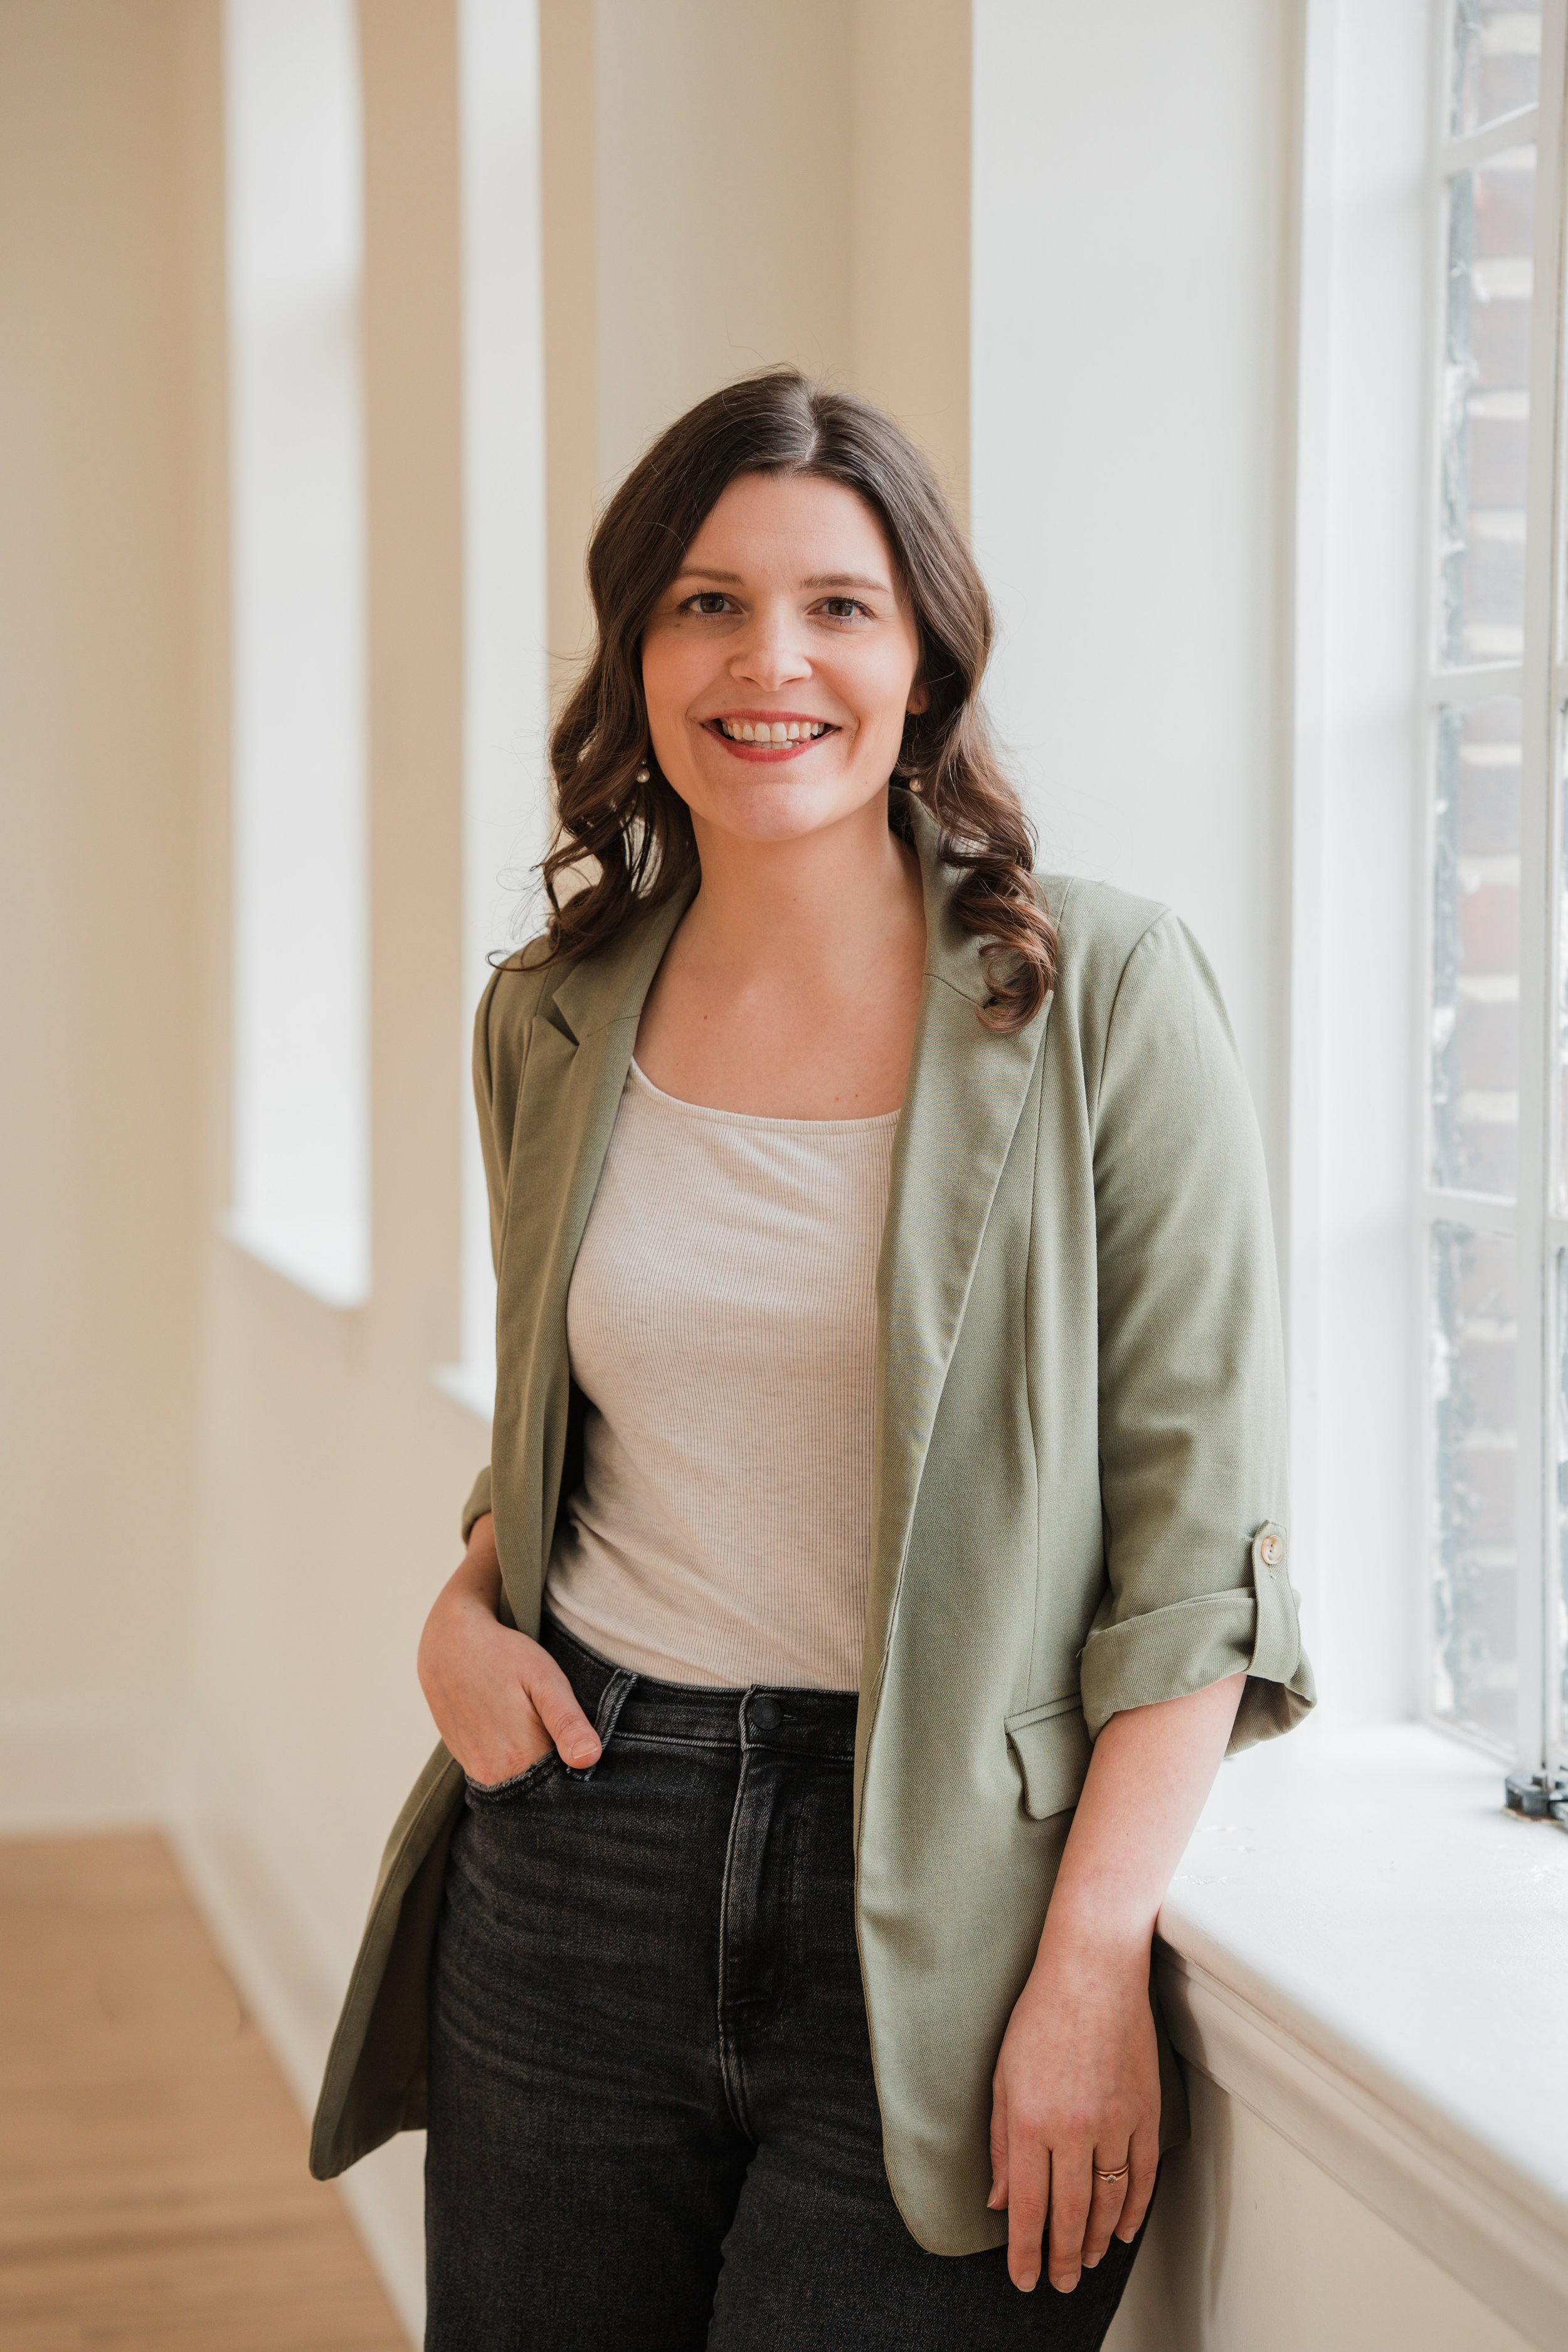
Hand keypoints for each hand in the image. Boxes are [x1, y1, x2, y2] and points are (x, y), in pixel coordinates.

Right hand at [415, 1513, 600, 1784]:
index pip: (564, 1790)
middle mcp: (493, 1774)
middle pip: (542, 1790)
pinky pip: (502, 1773)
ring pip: (521, 1783)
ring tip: (547, 1729)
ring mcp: (475, 1769)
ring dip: (540, 1767)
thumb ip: (567, 1722)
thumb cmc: (503, 1655)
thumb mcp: (544, 1679)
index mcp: (518, 1759)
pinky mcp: (466, 1760)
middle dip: (562, 1773)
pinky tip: (525, 1732)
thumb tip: (589, 1759)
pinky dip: (518, 1761)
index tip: (589, 1750)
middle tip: (573, 1735)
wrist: (448, 1641)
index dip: (582, 1776)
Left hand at [988, 1922, 1159, 2294]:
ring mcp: (1114, 2123)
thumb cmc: (1041, 2015)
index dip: (1024, 2250)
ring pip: (1107, 2203)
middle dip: (1061, 2257)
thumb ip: (1000, 2142)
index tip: (1023, 2278)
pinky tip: (1121, 2230)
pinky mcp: (1145, 2113)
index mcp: (1030, 2121)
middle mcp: (1073, 2130)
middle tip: (1060, 2284)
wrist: (1093, 1972)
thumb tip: (998, 2198)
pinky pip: (1142, 2176)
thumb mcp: (1003, 2076)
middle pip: (1069, 2214)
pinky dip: (1134, 2210)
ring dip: (1095, 2241)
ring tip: (1086, 2262)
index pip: (1027, 2207)